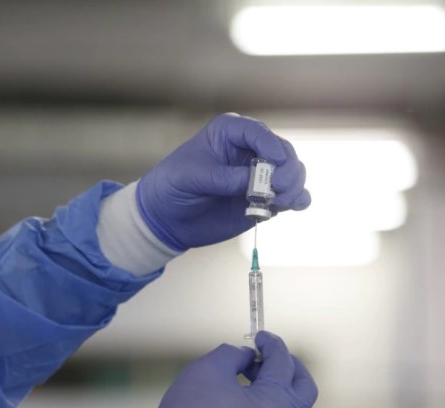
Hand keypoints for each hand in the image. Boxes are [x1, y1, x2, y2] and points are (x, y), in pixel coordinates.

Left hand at [136, 113, 309, 250]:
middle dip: (286, 169)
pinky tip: (293, 205)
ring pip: (293, 172)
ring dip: (294, 186)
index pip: (258, 132)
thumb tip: (256, 184)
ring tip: (280, 201)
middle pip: (283, 152)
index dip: (270, 146)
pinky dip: (298, 199)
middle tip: (277, 188)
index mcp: (229, 132)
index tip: (274, 162)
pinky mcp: (266, 197)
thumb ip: (223, 178)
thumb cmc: (173, 186)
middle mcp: (250, 149)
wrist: (167, 217)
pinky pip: (293, 195)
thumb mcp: (190, 177)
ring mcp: (260, 174)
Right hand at [138, 331, 317, 407]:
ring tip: (248, 371)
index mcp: (273, 405)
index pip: (283, 365)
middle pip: (303, 390)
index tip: (260, 335)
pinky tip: (242, 392)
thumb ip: (236, 354)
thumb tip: (247, 356)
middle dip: (290, 367)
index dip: (272, 344)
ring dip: (276, 384)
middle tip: (269, 353)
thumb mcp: (210, 368)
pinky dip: (266, 401)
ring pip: (288, 406)